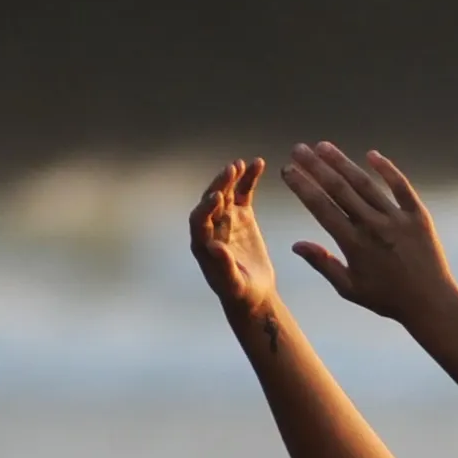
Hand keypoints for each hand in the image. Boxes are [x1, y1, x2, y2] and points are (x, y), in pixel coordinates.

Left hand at [188, 157, 278, 315]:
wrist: (254, 294)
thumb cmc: (241, 293)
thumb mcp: (233, 284)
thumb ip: (223, 266)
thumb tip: (214, 246)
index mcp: (202, 244)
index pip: (199, 220)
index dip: (206, 207)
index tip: (217, 196)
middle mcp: (210, 227)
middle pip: (211, 202)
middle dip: (218, 185)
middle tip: (229, 171)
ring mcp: (226, 219)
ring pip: (226, 193)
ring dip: (231, 178)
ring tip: (240, 164)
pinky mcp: (242, 216)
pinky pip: (244, 193)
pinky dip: (249, 179)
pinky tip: (259, 164)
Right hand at [281, 141, 457, 325]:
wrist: (431, 303)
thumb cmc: (388, 299)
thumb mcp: (350, 288)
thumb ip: (323, 264)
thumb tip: (296, 244)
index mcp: (354, 244)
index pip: (321, 207)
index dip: (302, 186)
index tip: (288, 170)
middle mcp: (374, 226)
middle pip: (339, 189)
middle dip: (316, 166)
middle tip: (299, 149)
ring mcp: (397, 219)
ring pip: (365, 184)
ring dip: (342, 163)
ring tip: (323, 146)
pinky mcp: (418, 216)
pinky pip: (401, 187)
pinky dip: (387, 169)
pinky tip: (371, 154)